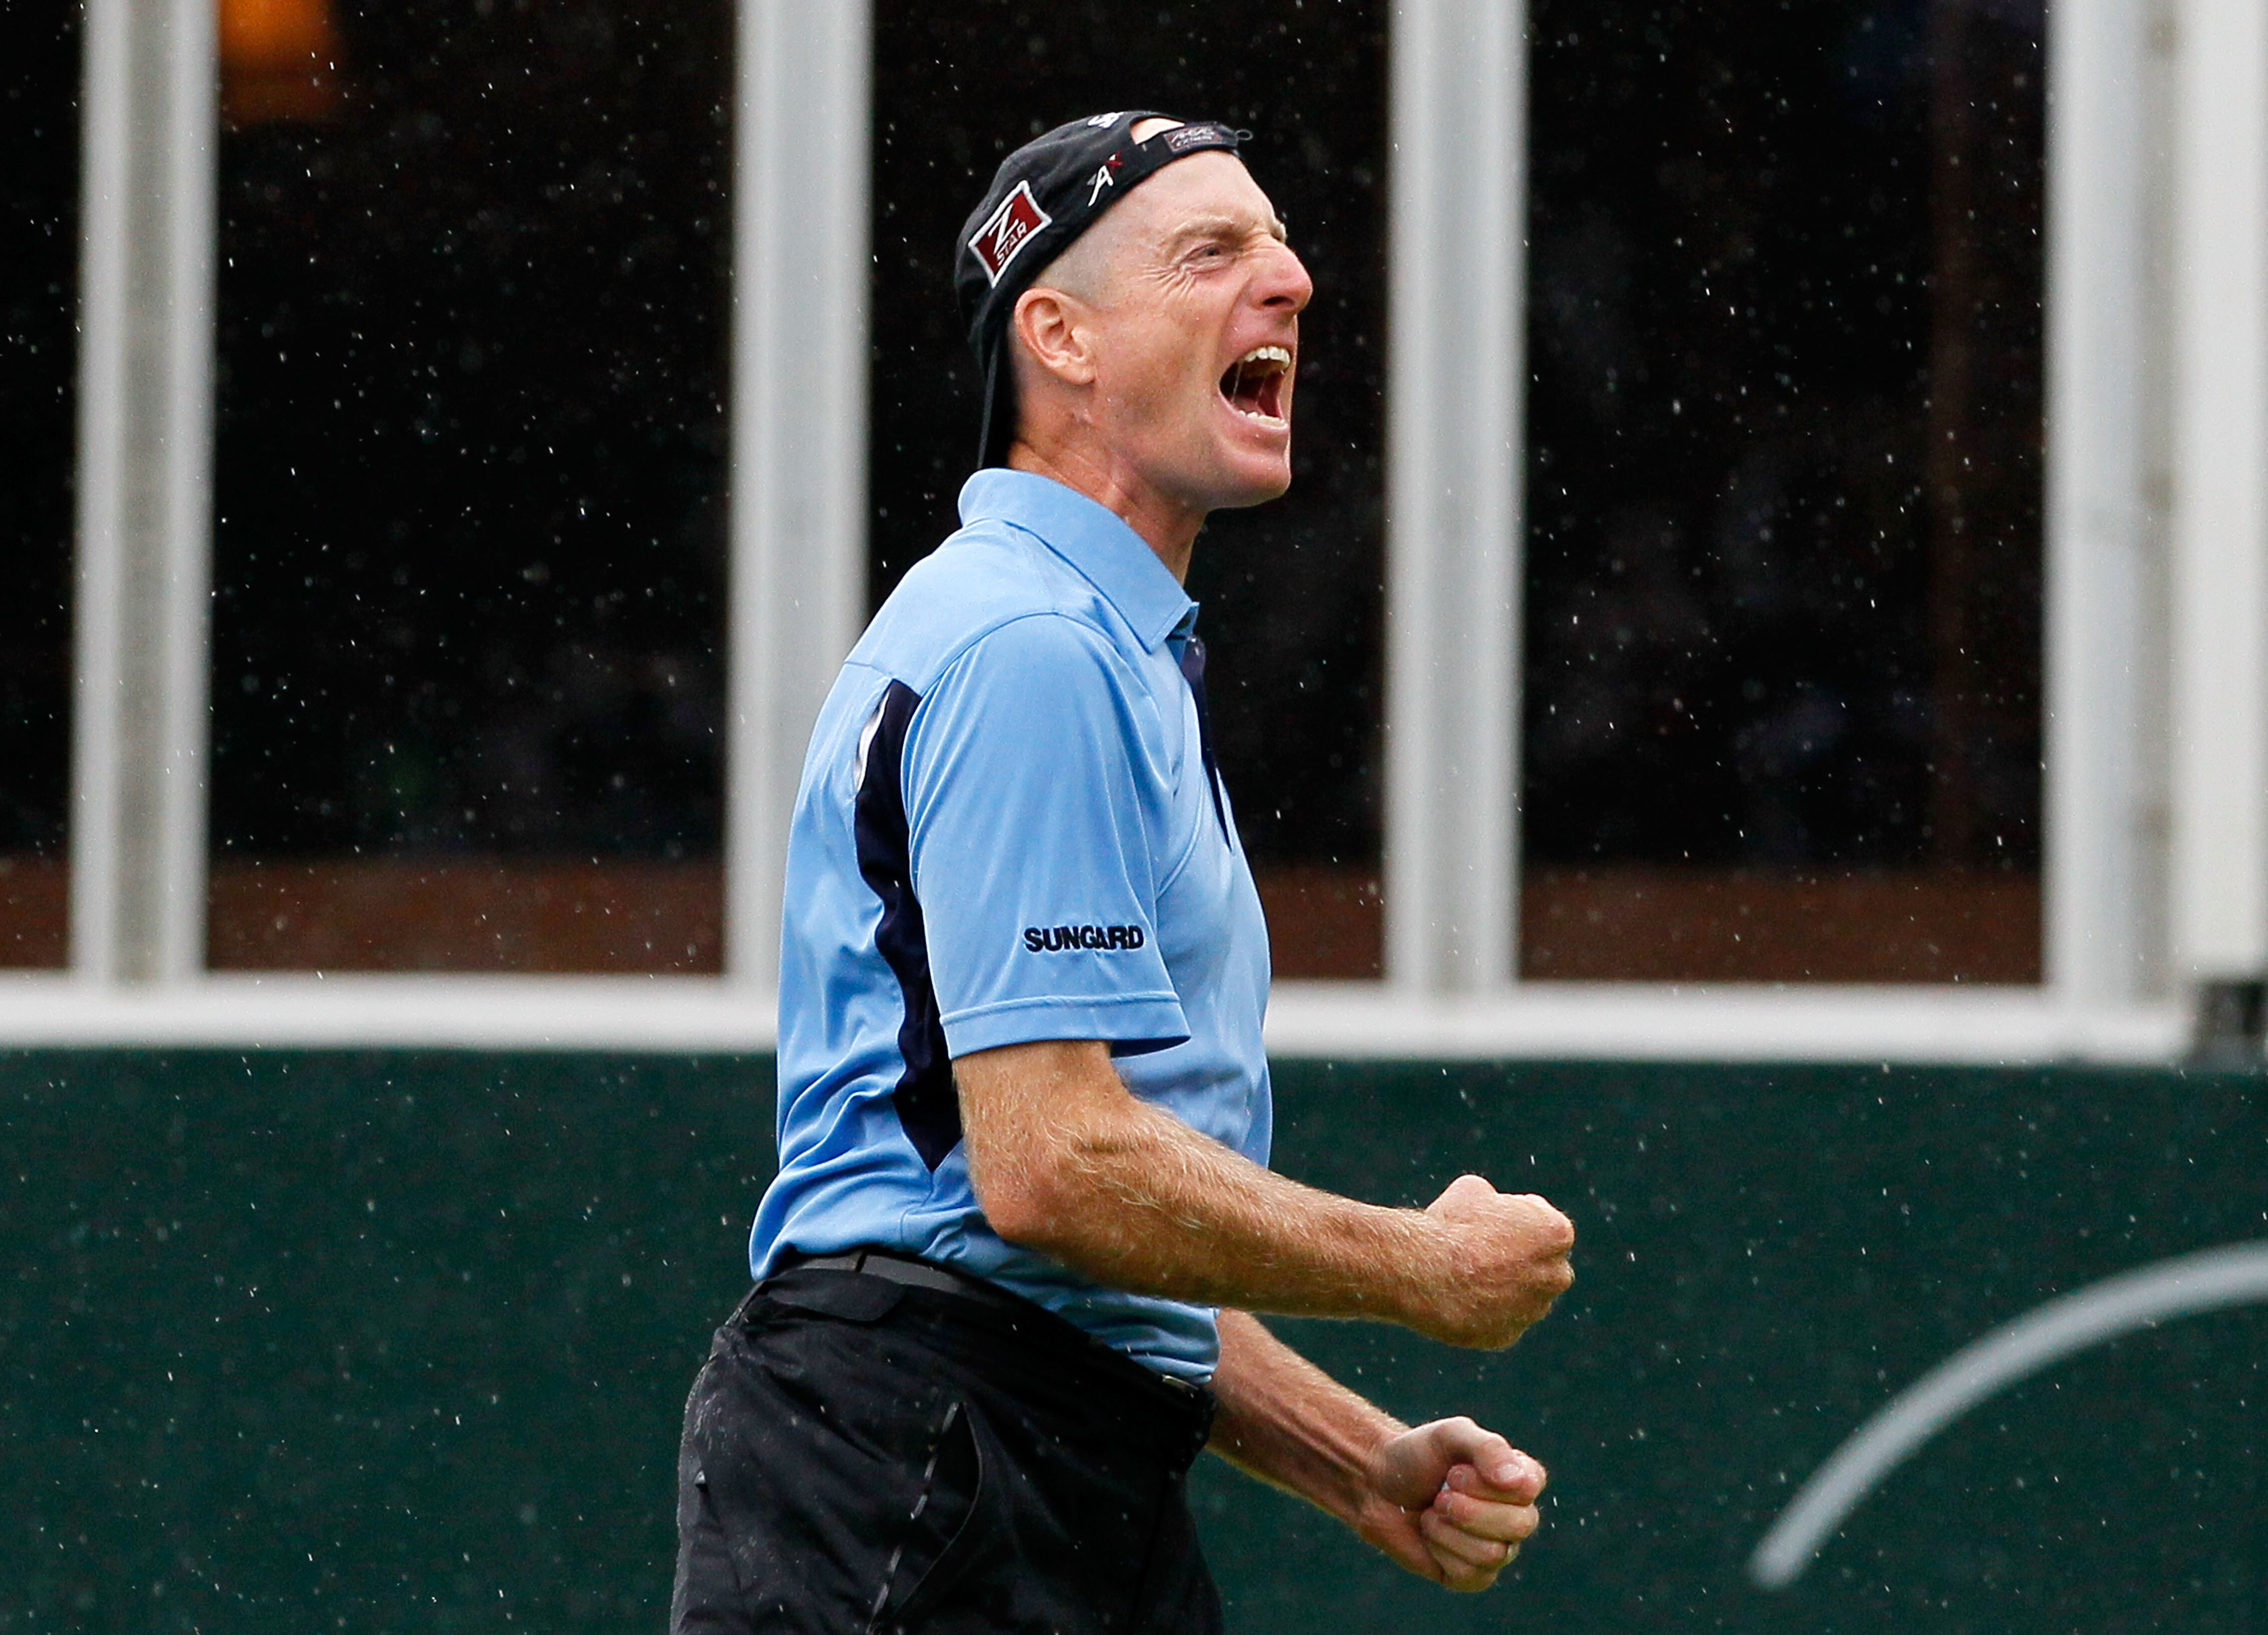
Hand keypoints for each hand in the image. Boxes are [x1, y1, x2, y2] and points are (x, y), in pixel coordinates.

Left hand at [1355, 1416, 1546, 1592]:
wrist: (1376, 1486)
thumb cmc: (1416, 1456)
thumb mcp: (1450, 1435)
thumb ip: (1487, 1448)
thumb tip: (1516, 1481)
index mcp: (1518, 1479)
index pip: (1528, 1488)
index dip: (1487, 1483)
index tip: (1454, 1472)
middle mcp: (1514, 1516)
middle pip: (1519, 1525)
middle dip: (1468, 1509)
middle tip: (1440, 1495)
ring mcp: (1497, 1548)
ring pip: (1494, 1554)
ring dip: (1449, 1529)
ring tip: (1432, 1512)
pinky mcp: (1473, 1575)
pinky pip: (1470, 1574)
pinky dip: (1440, 1550)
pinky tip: (1430, 1535)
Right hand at [1410, 1175, 1574, 1347]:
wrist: (1425, 1272)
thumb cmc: (1451, 1225)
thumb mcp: (1474, 1191)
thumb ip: (1495, 1204)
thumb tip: (1490, 1214)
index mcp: (1556, 1234)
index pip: (1547, 1223)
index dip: (1518, 1218)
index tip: (1493, 1219)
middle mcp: (1554, 1276)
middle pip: (1545, 1265)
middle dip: (1523, 1258)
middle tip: (1487, 1249)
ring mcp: (1532, 1310)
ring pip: (1524, 1297)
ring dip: (1505, 1287)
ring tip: (1465, 1275)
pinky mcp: (1507, 1336)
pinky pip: (1500, 1321)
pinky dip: (1485, 1312)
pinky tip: (1459, 1298)